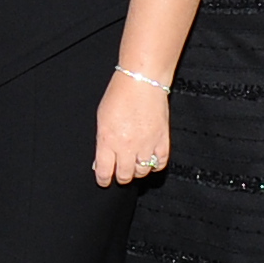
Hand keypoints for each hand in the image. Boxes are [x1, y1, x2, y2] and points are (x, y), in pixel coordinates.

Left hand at [94, 73, 170, 187]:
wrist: (142, 81)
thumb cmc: (119, 94)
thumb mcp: (101, 118)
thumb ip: (102, 141)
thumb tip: (101, 159)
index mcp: (108, 140)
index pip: (105, 171)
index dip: (103, 179)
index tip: (104, 180)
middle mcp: (127, 146)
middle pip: (124, 175)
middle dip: (120, 176)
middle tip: (119, 172)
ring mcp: (146, 144)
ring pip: (142, 172)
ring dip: (136, 171)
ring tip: (133, 164)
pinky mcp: (162, 140)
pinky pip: (160, 163)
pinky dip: (154, 165)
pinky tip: (150, 161)